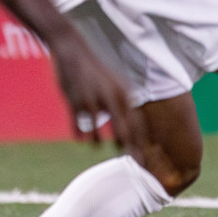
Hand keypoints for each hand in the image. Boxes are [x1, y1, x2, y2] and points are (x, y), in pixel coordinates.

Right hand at [49, 30, 140, 150]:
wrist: (74, 53)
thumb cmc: (96, 71)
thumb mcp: (115, 84)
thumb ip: (123, 102)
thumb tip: (130, 122)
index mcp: (124, 95)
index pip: (137, 124)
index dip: (140, 142)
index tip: (143, 158)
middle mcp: (112, 100)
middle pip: (124, 132)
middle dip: (128, 150)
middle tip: (130, 164)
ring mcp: (93, 102)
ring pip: (98, 134)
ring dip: (97, 143)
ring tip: (97, 145)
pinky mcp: (74, 102)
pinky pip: (78, 126)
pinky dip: (80, 135)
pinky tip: (81, 139)